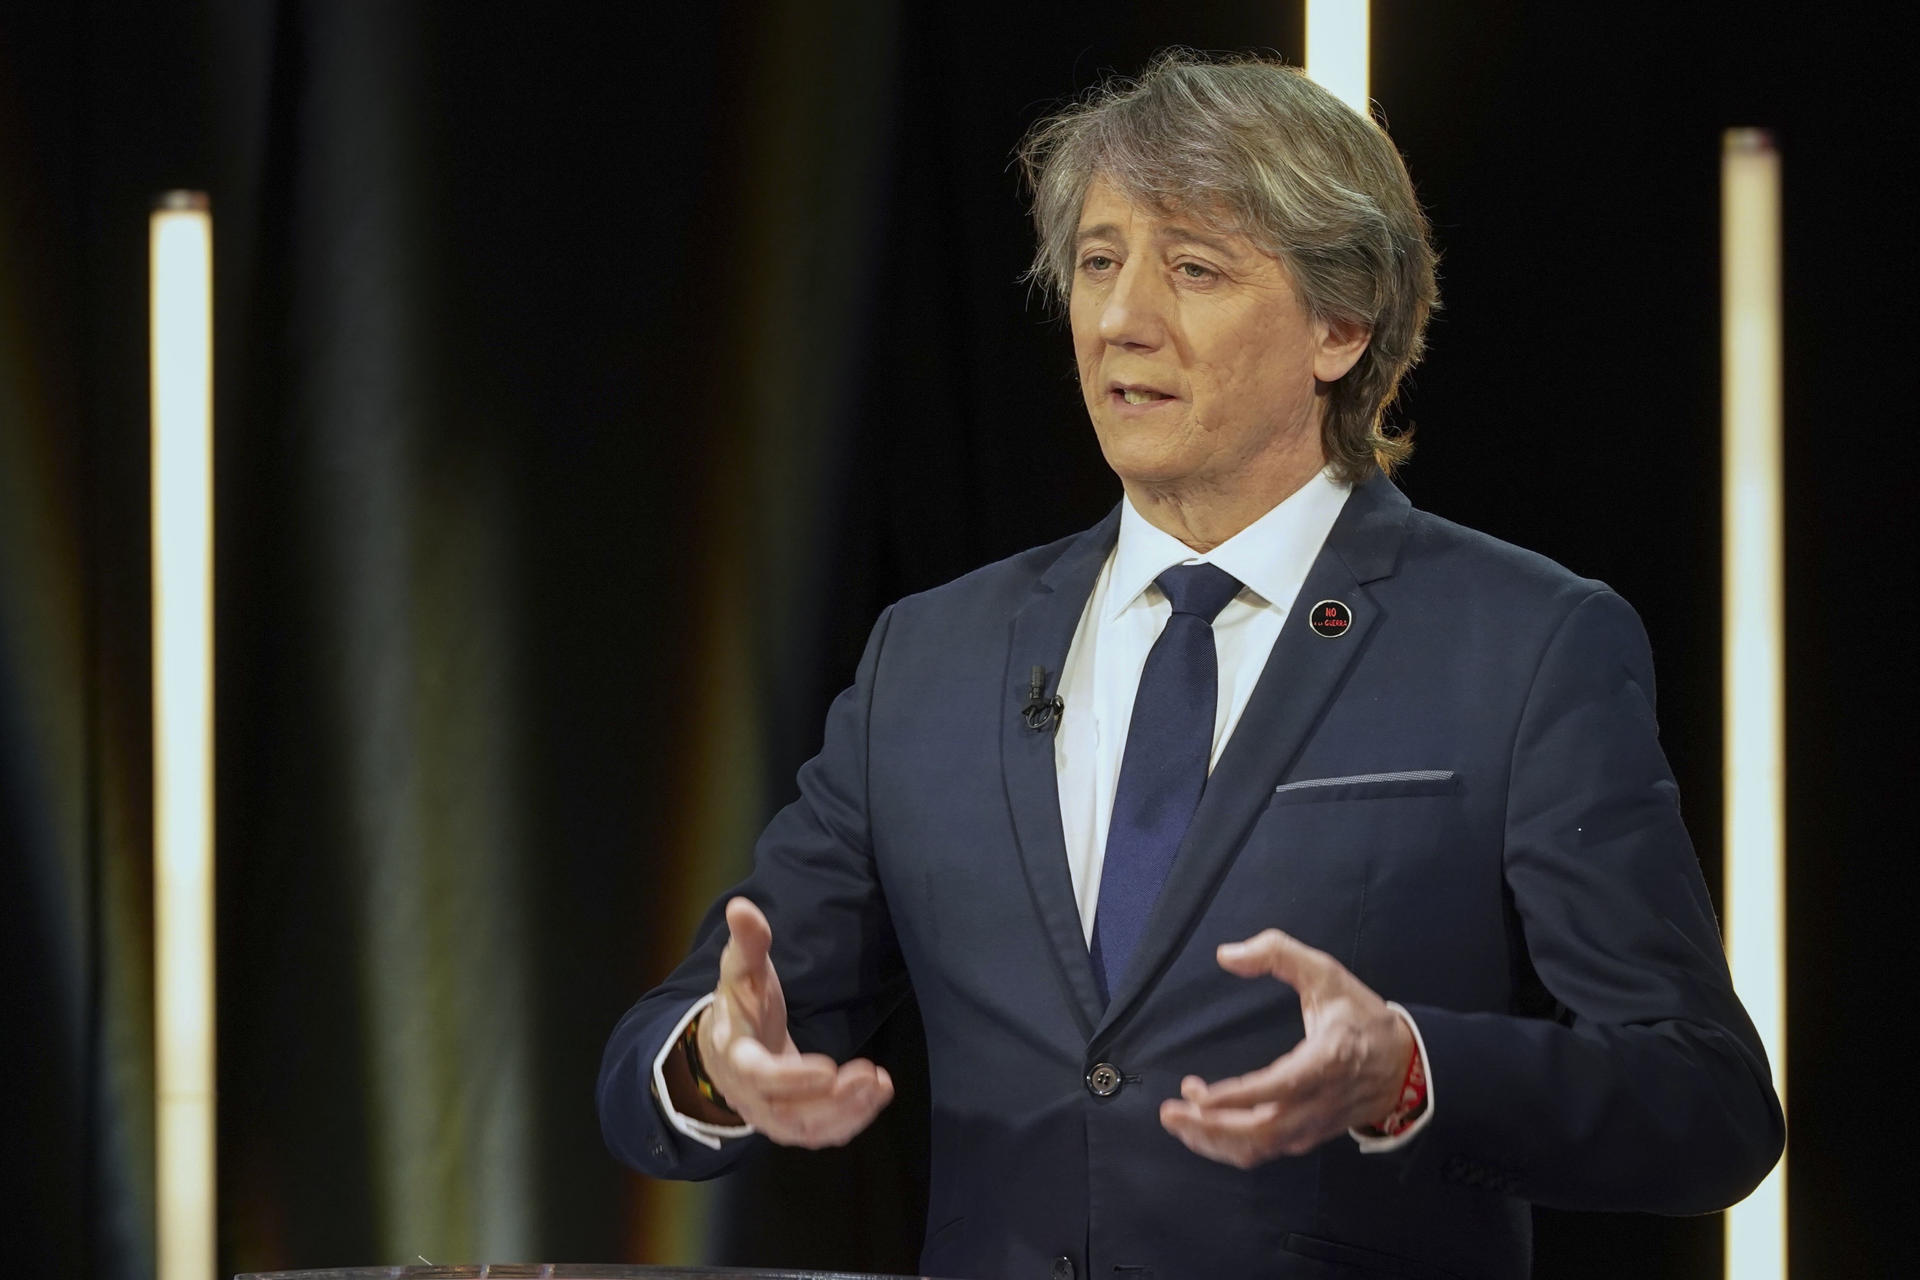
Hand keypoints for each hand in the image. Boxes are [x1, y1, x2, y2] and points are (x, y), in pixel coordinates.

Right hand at [692, 897, 893, 1147]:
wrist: (726, 1050)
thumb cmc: (740, 1007)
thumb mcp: (741, 971)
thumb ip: (748, 943)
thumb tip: (742, 906)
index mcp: (736, 1056)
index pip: (761, 1076)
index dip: (793, 1078)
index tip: (829, 1068)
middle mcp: (751, 1096)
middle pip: (788, 1112)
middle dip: (831, 1100)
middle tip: (869, 1075)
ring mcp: (771, 1116)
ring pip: (808, 1129)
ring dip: (847, 1113)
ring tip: (879, 1084)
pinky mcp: (792, 1124)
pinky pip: (820, 1134)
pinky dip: (851, 1121)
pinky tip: (878, 1095)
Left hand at [1159, 928, 1413, 1167]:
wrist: (1408, 1066)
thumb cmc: (1362, 1018)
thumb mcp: (1327, 973)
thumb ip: (1278, 954)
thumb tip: (1227, 955)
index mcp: (1327, 1060)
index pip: (1278, 1087)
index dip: (1237, 1097)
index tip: (1199, 1094)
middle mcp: (1319, 1102)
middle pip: (1260, 1131)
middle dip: (1209, 1128)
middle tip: (1169, 1112)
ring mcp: (1314, 1125)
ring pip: (1259, 1148)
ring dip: (1213, 1140)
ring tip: (1179, 1118)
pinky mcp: (1309, 1136)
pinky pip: (1265, 1150)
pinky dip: (1229, 1145)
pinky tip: (1205, 1124)